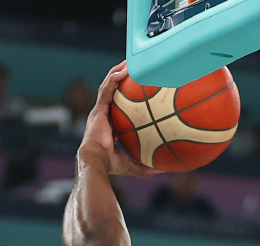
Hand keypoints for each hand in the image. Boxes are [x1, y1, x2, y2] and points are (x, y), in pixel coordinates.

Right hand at [79, 62, 158, 177]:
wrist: (96, 161)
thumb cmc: (110, 165)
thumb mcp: (132, 166)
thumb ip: (146, 166)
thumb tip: (164, 170)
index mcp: (109, 125)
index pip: (118, 107)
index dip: (125, 97)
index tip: (137, 90)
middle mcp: (103, 115)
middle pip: (113, 91)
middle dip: (121, 78)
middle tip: (134, 68)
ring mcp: (99, 110)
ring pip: (108, 85)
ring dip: (117, 71)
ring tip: (129, 61)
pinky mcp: (98, 109)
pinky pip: (106, 89)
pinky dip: (114, 78)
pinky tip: (123, 70)